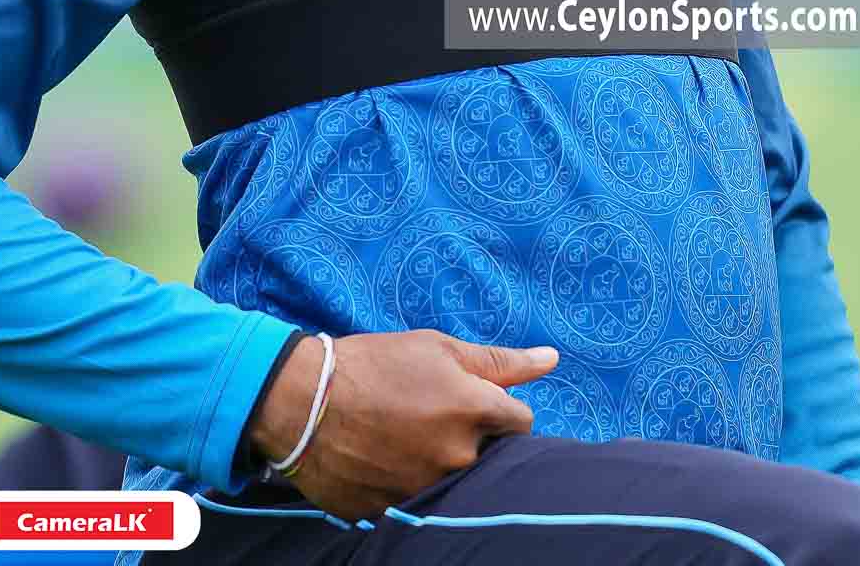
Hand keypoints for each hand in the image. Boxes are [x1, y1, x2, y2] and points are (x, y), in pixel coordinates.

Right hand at [247, 328, 558, 522]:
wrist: (306, 402)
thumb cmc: (375, 364)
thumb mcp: (438, 348)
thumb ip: (500, 360)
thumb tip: (553, 359)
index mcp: (473, 408)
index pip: (522, 423)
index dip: (501, 410)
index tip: (476, 403)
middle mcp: (458, 455)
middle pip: (492, 456)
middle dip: (476, 439)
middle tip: (437, 421)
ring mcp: (429, 489)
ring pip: (460, 482)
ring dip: (446, 464)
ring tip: (411, 440)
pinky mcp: (400, 512)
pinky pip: (425, 503)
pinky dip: (415, 485)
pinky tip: (392, 462)